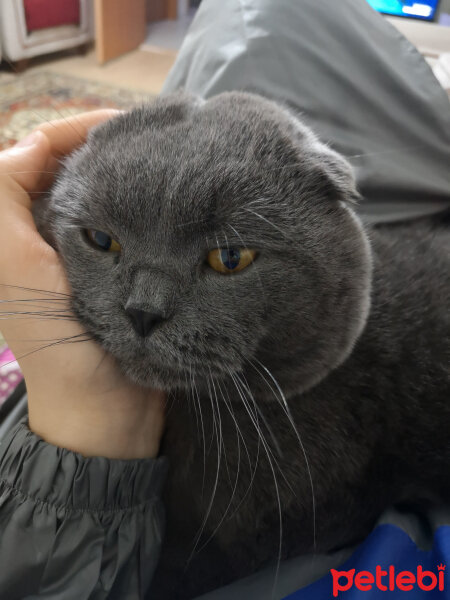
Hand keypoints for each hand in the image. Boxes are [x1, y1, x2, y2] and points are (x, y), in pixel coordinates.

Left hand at [0, 111, 165, 458]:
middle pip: (71, 170)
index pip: (37, 156)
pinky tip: (168, 203)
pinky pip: (125, 224)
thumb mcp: (16, 269)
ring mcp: (84, 256)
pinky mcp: (114, 274)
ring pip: (102, 195)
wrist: (104, 409)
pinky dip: (143, 207)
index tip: (123, 127)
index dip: (74, 132)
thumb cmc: (60, 346)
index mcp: (18, 232)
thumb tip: (34, 144)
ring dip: (128, 176)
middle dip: (106, 148)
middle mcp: (47, 238)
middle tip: (154, 141)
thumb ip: (4, 203)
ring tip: (166, 163)